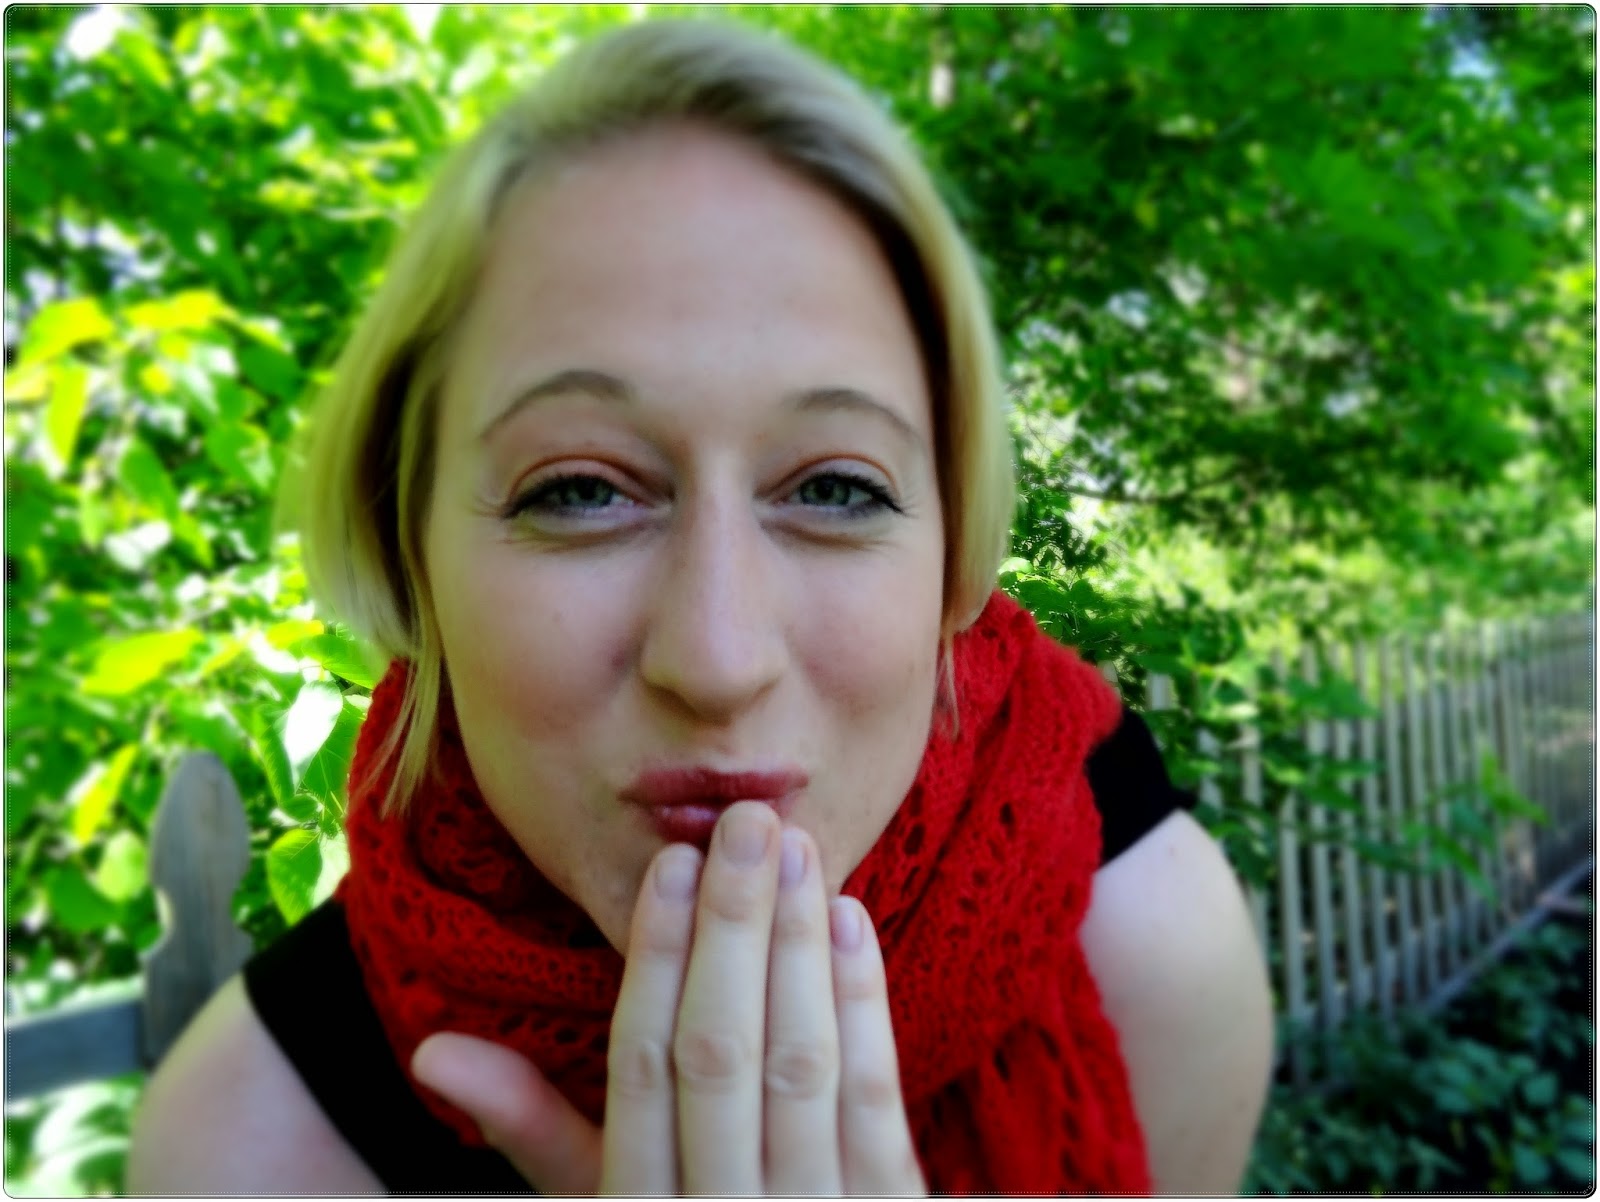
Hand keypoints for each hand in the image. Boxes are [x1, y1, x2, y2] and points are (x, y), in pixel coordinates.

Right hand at [411, 801, 926, 1194]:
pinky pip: (873, 1103)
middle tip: (749, 823)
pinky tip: (850, 920)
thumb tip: (431, 1048)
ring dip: (797, 948)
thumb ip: (532, 1130)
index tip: (673, 861)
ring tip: (798, 849)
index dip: (659, 960)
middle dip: (735, 928)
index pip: (643, 1067)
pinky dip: (863, 1005)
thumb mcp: (606, 1201)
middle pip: (721, 1054)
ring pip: (798, 1068)